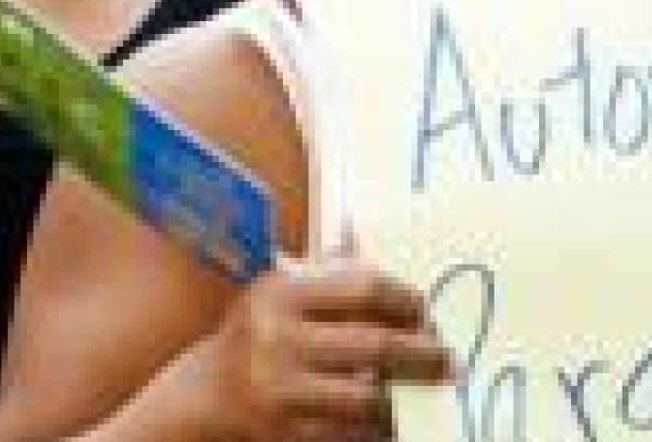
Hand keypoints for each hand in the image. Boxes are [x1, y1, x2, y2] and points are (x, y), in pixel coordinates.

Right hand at [191, 256, 455, 441]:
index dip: (407, 301)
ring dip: (405, 395)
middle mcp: (277, 340)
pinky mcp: (285, 435)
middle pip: (376, 345)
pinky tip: (394, 420)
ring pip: (369, 397)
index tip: (426, 312)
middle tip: (449, 360)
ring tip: (427, 391)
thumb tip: (363, 229)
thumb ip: (328, 268)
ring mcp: (280, 392)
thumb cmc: (256, 332)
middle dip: (423, 354)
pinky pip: (350, 434)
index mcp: (281, 293)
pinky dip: (379, 428)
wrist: (202, 396)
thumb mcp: (281, 290)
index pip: (365, 288)